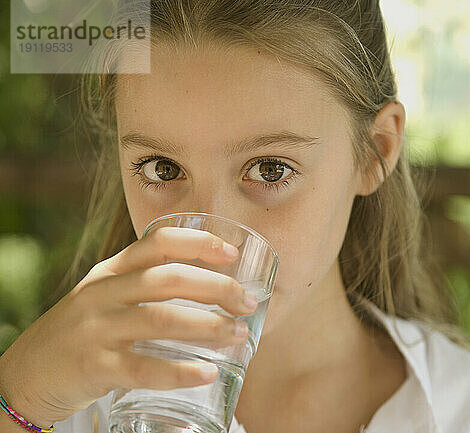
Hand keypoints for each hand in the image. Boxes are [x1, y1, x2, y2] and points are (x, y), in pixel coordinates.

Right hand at [0, 226, 257, 426]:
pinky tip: (207, 372)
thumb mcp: (108, 295)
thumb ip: (147, 285)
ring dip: (208, 326)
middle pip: (168, 279)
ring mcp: (96, 329)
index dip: (199, 243)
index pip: (158, 242)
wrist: (27, 373)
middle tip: (248, 302)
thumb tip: (213, 285)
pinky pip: (143, 368)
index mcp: (112, 270)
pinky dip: (180, 371)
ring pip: (161, 319)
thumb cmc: (85, 330)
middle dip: (216, 287)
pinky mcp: (94, 366)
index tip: (232, 253)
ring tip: (238, 335)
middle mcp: (104, 292)